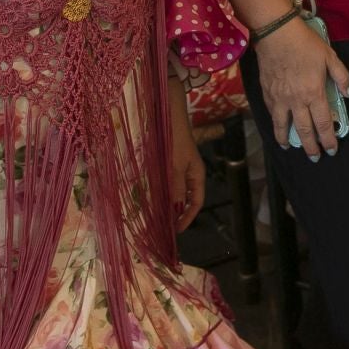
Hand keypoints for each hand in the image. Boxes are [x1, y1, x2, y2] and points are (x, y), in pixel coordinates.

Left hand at [168, 104, 205, 229]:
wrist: (168, 117)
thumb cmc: (175, 140)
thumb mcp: (176, 166)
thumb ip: (176, 187)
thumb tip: (176, 209)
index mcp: (197, 175)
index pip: (197, 202)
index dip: (188, 217)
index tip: (176, 231)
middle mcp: (190, 174)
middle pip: (186, 199)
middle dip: (177, 214)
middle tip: (163, 227)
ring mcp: (179, 169)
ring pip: (175, 192)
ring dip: (167, 204)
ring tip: (156, 217)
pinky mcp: (168, 164)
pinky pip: (166, 183)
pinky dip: (161, 193)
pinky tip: (151, 198)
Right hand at [255, 17, 348, 161]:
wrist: (277, 33)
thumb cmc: (306, 43)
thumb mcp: (330, 57)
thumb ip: (341, 77)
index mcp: (314, 93)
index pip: (324, 123)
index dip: (328, 139)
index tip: (331, 150)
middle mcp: (297, 100)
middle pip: (304, 130)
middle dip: (311, 147)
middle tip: (315, 157)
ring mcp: (280, 98)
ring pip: (283, 126)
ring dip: (287, 139)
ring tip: (290, 147)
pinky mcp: (267, 92)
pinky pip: (272, 113)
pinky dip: (275, 123)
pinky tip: (278, 125)